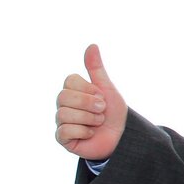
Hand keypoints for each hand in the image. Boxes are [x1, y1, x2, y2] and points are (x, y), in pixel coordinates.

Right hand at [55, 44, 126, 160]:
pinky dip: (83, 132)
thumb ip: (96, 68)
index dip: (89, 89)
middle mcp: (63, 105)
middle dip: (89, 104)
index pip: (70, 80)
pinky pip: (64, 132)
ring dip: (89, 119)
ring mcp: (61, 121)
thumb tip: (92, 45)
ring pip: (63, 114)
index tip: (102, 96)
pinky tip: (91, 133)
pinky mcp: (62, 138)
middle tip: (102, 110)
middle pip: (63, 96)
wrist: (122, 136)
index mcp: (72, 91)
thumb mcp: (107, 88)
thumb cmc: (113, 112)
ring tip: (99, 122)